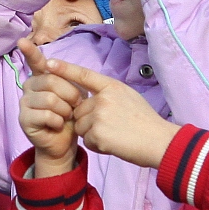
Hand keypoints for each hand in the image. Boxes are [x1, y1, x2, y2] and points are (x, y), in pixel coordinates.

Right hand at [18, 39, 82, 176]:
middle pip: (51, 80)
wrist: (63, 142)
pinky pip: (46, 114)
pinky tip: (58, 125)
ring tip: (67, 117)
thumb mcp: (74, 95)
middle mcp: (29, 86)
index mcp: (42, 77)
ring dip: (65, 109)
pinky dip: (58, 121)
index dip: (30, 51)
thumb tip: (56, 67)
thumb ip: (68, 80)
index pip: (35, 61)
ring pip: (50, 99)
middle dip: (70, 94)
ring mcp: (24, 103)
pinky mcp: (23, 119)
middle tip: (76, 106)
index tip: (22, 41)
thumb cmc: (69, 115)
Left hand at [40, 58, 180, 168]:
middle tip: (113, 127)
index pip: (84, 75)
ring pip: (80, 127)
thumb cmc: (146, 122)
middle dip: (88, 121)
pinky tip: (114, 144)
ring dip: (92, 134)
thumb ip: (108, 95)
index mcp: (112, 86)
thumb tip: (88, 99)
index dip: (65, 69)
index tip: (49, 63)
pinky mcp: (97, 133)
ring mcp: (99, 115)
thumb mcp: (129, 97)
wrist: (159, 142)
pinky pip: (86, 141)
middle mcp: (103, 98)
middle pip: (78, 110)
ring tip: (114, 135)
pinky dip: (98, 146)